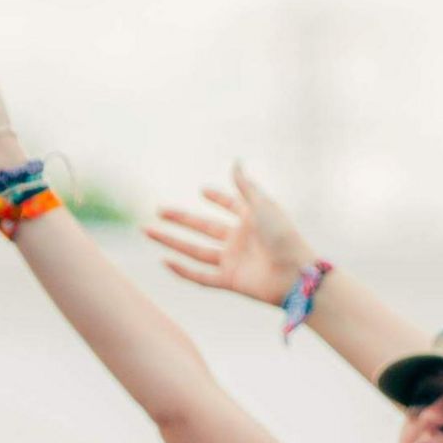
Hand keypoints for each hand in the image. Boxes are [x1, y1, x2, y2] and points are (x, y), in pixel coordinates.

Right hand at [145, 163, 318, 304]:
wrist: (294, 273)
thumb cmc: (284, 236)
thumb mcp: (263, 205)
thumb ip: (246, 186)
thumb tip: (235, 162)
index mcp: (251, 220)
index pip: (230, 206)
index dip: (218, 198)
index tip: (202, 191)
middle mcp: (239, 240)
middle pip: (203, 227)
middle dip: (180, 219)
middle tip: (159, 210)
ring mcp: (232, 261)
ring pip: (195, 250)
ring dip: (171, 242)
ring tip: (148, 231)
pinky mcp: (229, 280)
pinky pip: (201, 276)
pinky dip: (183, 271)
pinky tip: (165, 261)